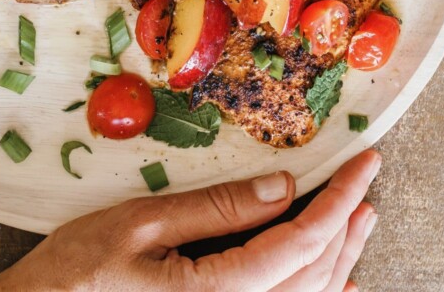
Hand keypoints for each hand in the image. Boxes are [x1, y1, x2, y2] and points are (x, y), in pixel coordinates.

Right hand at [0, 149, 379, 291]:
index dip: (340, 198)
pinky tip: (331, 280)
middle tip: (365, 183)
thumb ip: (215, 209)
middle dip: (347, 225)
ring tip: (358, 219)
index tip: (364, 163)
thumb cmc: (78, 274)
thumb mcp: (141, 225)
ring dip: (339, 257)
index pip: (303, 242)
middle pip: (315, 275)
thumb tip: (282, 187)